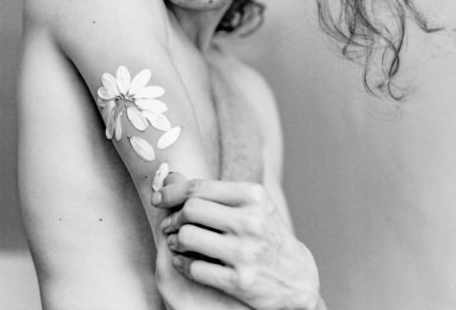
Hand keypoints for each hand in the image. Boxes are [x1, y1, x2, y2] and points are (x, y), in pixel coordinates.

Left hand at [151, 172, 323, 309]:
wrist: (297, 277)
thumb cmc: (267, 234)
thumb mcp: (252, 205)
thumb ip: (216, 193)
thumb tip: (170, 177)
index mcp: (253, 196)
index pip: (200, 187)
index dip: (172, 192)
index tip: (158, 198)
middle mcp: (251, 220)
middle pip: (190, 209)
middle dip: (173, 217)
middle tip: (169, 225)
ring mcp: (246, 251)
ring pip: (187, 236)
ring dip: (174, 241)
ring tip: (176, 243)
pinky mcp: (240, 279)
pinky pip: (195, 267)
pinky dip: (183, 263)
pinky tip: (185, 261)